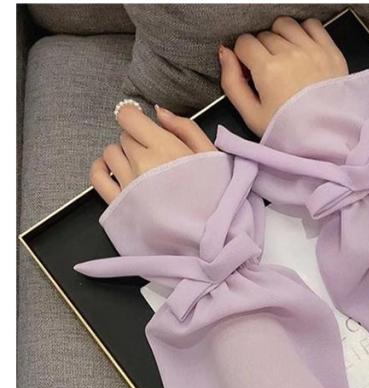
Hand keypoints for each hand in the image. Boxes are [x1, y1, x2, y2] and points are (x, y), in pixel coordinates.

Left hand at [91, 103, 215, 203]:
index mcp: (164, 148)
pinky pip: (97, 178)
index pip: (128, 116)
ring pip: (110, 154)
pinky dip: (101, 170)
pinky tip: (112, 171)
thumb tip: (159, 113)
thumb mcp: (211, 156)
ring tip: (141, 170)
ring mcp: (128, 185)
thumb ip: (186, 129)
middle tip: (156, 158)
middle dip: (137, 142)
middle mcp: (141, 163)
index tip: (144, 127)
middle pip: (124, 137)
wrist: (210, 238)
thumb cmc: (215, 198)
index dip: (135, 118)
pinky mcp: (120, 205)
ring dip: (122, 157)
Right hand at [220, 16, 347, 135]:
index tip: (250, 70)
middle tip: (268, 72)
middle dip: (262, 50)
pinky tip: (301, 48)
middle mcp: (290, 55)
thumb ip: (232, 83)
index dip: (243, 56)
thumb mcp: (252, 116)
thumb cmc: (290, 132)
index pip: (244, 42)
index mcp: (268, 70)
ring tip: (284, 58)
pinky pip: (312, 25)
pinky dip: (304, 31)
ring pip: (285, 25)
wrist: (327, 140)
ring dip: (280, 37)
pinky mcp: (330, 52)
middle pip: (264, 35)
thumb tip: (224, 54)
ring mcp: (312, 51)